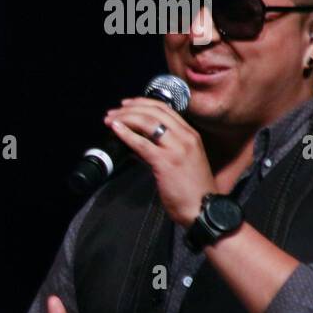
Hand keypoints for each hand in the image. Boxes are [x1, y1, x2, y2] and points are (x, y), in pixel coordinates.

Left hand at [105, 96, 216, 226]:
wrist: (203, 209)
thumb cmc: (191, 190)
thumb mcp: (180, 161)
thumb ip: (160, 149)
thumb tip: (135, 143)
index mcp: (191, 135)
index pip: (165, 109)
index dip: (143, 103)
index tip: (126, 104)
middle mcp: (186, 137)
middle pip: (154, 112)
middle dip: (130, 109)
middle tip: (112, 112)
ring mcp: (177, 148)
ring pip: (147, 122)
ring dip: (125, 118)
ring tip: (110, 120)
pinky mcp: (166, 161)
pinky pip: (142, 143)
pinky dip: (126, 134)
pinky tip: (116, 130)